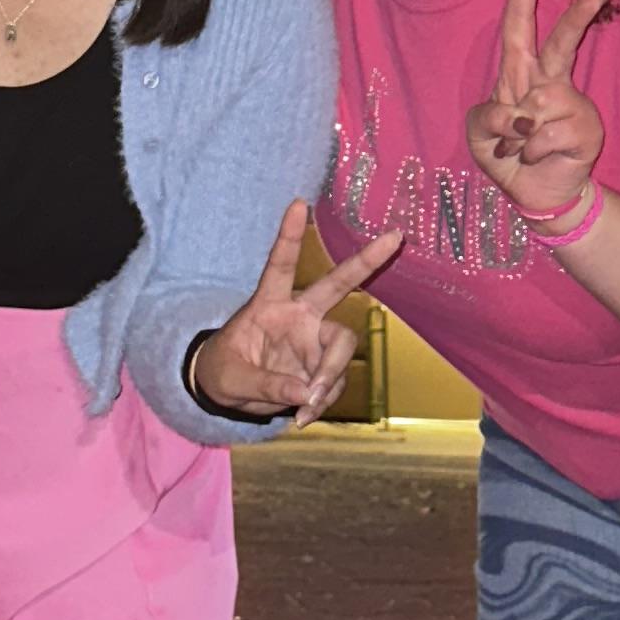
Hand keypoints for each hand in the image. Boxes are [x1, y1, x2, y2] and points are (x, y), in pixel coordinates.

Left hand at [189, 200, 401, 425]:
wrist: (228, 393)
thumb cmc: (223, 371)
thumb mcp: (231, 380)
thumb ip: (266, 386)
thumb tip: (305, 394)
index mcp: (269, 303)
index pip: (279, 264)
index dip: (289, 236)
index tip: (298, 203)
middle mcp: (299, 315)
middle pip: (338, 285)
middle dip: (367, 260)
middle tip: (395, 237)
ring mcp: (314, 340)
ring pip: (341, 348)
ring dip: (328, 378)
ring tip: (304, 407)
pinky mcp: (322, 366)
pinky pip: (335, 381)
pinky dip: (322, 401)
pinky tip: (304, 415)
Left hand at [465, 0, 608, 227]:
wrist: (538, 196)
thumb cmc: (507, 157)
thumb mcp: (478, 135)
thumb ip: (488, 117)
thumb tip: (523, 113)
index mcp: (518, 75)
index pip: (518, 23)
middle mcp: (547, 84)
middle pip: (560, 43)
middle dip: (578, 17)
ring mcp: (570, 105)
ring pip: (543, 101)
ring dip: (520, 134)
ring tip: (521, 149)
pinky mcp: (585, 129)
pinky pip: (548, 132)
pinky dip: (533, 150)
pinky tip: (537, 158)